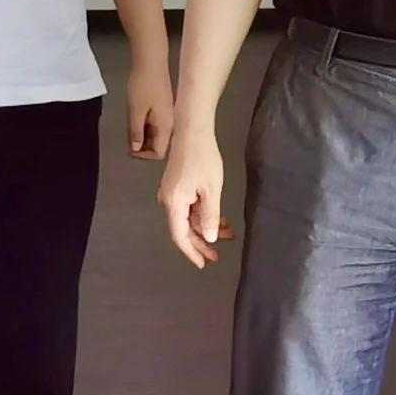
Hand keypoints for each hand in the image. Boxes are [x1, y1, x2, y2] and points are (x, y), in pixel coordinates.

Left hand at [126, 59, 175, 160]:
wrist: (151, 61)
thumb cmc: (143, 84)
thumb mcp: (136, 111)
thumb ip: (136, 132)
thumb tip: (136, 148)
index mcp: (166, 127)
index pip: (159, 153)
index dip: (144, 155)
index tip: (131, 148)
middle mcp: (171, 123)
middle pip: (159, 145)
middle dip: (143, 145)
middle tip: (128, 138)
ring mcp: (169, 114)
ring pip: (157, 134)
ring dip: (144, 135)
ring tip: (131, 125)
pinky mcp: (165, 107)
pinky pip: (157, 123)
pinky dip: (146, 125)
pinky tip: (137, 116)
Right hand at [156, 129, 234, 268]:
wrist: (193, 131)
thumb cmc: (203, 158)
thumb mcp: (211, 189)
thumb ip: (210, 216)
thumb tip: (209, 237)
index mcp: (173, 203)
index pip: (180, 236)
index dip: (191, 252)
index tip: (203, 263)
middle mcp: (168, 200)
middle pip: (183, 229)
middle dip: (201, 243)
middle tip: (217, 256)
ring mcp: (172, 193)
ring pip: (189, 218)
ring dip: (206, 228)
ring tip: (226, 234)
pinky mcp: (178, 186)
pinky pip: (190, 207)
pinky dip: (203, 215)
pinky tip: (218, 218)